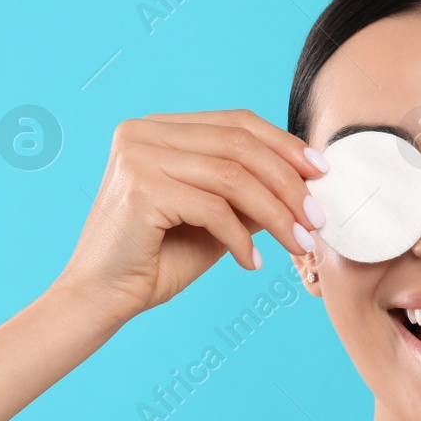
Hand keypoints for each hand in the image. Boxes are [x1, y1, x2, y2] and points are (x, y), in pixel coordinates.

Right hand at [52, 109, 326, 324]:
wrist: (99, 298)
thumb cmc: (153, 260)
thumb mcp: (213, 219)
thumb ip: (248, 193)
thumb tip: (305, 182)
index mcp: (156, 128)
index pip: (235, 122)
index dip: (284, 144)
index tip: (321, 174)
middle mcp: (143, 132)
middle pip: (239, 145)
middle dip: (288, 183)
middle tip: (318, 218)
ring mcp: (138, 156)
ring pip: (233, 177)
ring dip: (276, 214)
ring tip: (300, 245)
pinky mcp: (140, 189)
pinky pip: (213, 208)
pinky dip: (241, 238)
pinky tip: (251, 263)